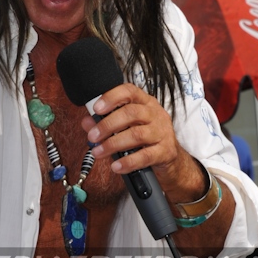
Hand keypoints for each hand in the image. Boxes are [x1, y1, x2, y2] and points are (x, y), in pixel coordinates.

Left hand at [81, 83, 205, 202]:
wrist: (170, 159)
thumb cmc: (146, 139)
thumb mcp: (126, 128)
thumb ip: (105, 123)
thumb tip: (87, 122)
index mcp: (145, 103)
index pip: (129, 92)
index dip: (112, 98)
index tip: (96, 108)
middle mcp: (155, 114)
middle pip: (131, 113)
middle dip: (108, 125)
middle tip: (93, 136)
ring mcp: (162, 132)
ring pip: (137, 134)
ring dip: (113, 144)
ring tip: (98, 152)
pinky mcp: (166, 151)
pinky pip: (145, 156)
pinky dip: (128, 162)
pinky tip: (116, 166)